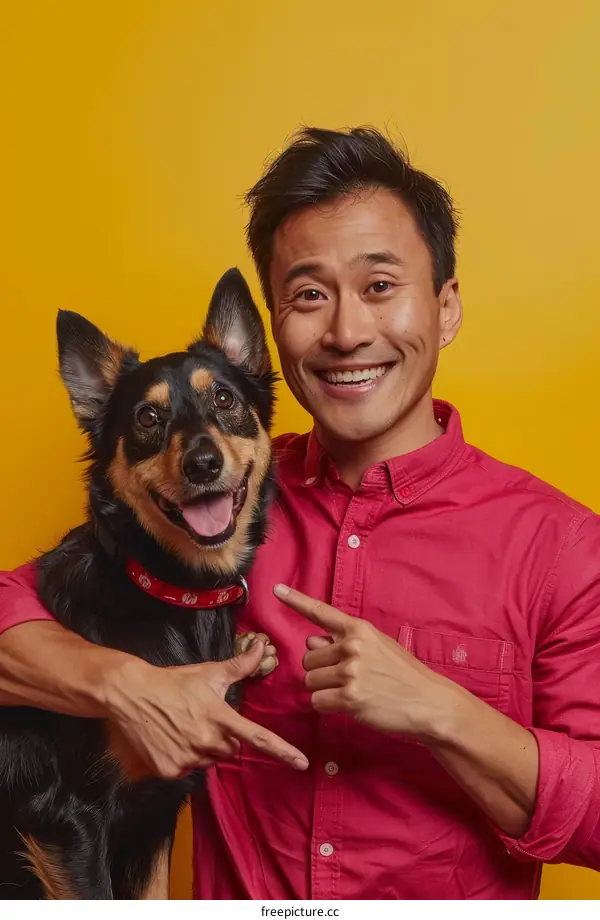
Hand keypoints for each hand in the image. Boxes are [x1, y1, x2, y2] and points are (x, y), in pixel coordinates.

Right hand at [103, 638, 308, 779]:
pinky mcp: (170, 770)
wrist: (130, 694)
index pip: (258, 737)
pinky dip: (182, 757)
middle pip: (230, 750)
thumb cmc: (173, 681)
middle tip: (205, 720)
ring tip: (184, 727)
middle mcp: (207, 741)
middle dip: (224, 739)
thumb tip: (261, 647)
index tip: (302, 762)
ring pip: (208, 761)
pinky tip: (170, 739)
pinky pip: (187, 769)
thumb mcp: (208, 673)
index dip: (283, 750)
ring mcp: (188, 757)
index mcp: (221, 717)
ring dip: (203, 749)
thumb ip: (239, 666)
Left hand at [274, 584, 458, 738]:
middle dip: (321, 670)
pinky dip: (328, 707)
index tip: (276, 590)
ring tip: (352, 691)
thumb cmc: (403, 674)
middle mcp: (352, 646)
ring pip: (310, 681)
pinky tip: (350, 705)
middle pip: (308, 657)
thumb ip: (344, 641)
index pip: (321, 612)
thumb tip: (313, 641)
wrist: (429, 702)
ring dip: (324, 690)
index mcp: (358, 629)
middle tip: (347, 678)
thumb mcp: (377, 647)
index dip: (296, 601)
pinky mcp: (350, 698)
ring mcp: (350, 672)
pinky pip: (318, 702)